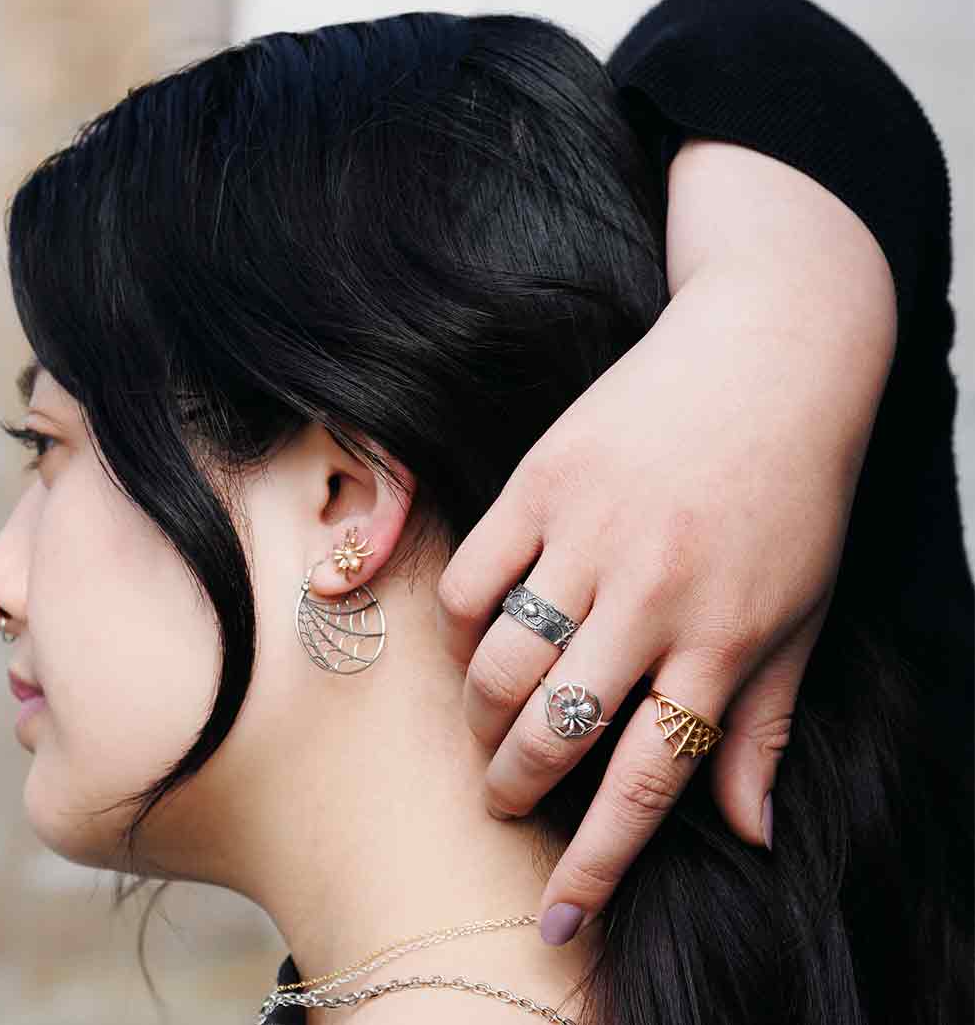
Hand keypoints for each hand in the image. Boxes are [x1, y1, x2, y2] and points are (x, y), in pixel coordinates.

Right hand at [436, 139, 896, 942]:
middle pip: (556, 729)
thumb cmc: (796, 486)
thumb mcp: (804, 611)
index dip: (597, 861)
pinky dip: (460, 624)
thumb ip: (766, 721)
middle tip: (503, 799)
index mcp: (723, 637)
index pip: (650, 780)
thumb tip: (749, 830)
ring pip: (498, 661)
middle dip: (515, 788)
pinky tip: (476, 635)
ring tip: (488, 723)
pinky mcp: (543, 479)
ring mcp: (589, 533)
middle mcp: (652, 595)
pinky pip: (471, 575)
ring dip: (480, 716)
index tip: (559, 913)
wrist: (772, 351)